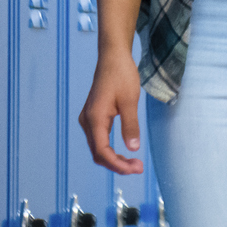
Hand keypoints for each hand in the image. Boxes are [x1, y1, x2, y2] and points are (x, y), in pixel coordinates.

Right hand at [78, 52, 145, 175]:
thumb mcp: (130, 101)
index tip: (135, 169)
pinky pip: (99, 140)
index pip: (102, 151)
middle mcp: (87, 121)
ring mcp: (88, 119)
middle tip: (138, 168)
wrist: (112, 58)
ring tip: (134, 163)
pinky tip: (124, 152)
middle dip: (117, 164)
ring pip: (97, 148)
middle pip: (98, 153)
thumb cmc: (122, 76)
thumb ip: (130, 126)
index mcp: (94, 118)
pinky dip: (110, 150)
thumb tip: (133, 148)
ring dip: (114, 158)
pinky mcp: (93, 117)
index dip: (117, 164)